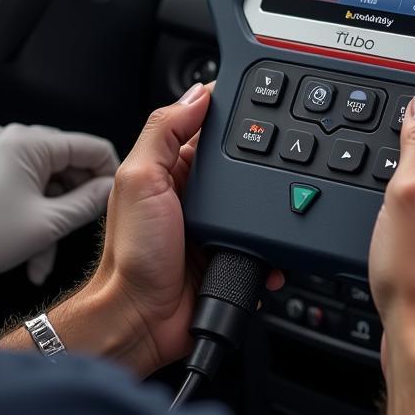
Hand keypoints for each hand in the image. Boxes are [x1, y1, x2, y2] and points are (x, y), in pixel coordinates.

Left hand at [0, 124, 117, 284]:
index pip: (88, 147)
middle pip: (66, 164)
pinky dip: (32, 213)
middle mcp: (12, 138)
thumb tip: (109, 189)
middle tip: (85, 227)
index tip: (117, 197)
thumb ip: (88, 201)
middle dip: (75, 201)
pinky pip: (23, 185)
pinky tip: (32, 253)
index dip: (108, 172)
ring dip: (52, 217)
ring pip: (45, 181)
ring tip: (45, 259)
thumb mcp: (50, 222)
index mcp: (29, 141)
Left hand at [86, 82, 280, 374]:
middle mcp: (195, 194)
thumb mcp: (139, 179)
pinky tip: (276, 246)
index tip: (257, 99)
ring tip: (282, 203)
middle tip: (282, 157)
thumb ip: (164, 132)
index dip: (230, 113)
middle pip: (241, 162)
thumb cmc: (131, 255)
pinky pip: (266, 242)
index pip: (206, 126)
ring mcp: (216, 225)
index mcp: (171, 167)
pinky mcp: (235, 254)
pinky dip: (275, 245)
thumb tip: (197, 94)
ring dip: (272, 206)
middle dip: (263, 160)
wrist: (142, 319)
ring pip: (259, 203)